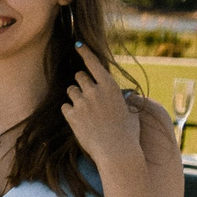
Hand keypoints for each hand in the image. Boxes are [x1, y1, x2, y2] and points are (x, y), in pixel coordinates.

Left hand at [59, 44, 143, 170]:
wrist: (116, 152)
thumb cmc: (127, 133)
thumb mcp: (130, 112)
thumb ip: (125, 100)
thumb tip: (127, 96)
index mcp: (110, 87)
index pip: (93, 64)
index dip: (84, 52)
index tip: (77, 44)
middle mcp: (94, 91)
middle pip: (79, 76)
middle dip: (82, 82)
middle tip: (89, 95)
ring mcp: (81, 103)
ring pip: (71, 90)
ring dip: (76, 97)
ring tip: (87, 111)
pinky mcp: (71, 115)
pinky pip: (65, 106)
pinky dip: (71, 111)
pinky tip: (80, 121)